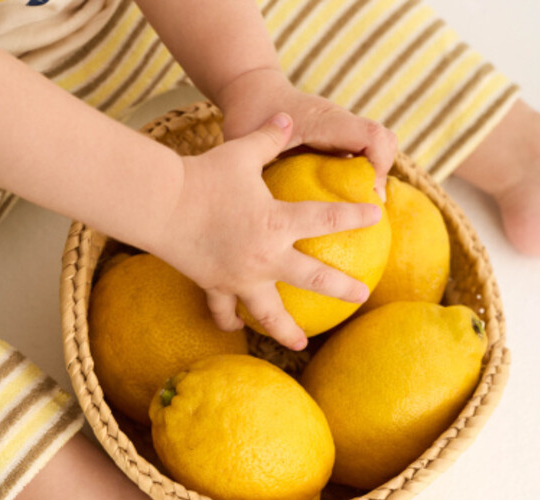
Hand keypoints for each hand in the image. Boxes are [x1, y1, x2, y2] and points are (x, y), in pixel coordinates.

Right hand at [153, 112, 381, 349]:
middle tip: (360, 297)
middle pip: (313, 279)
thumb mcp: (241, 152)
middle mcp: (265, 257)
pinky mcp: (215, 286)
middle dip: (341, 289)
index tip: (377, 216)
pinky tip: (237, 328)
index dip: (356, 217)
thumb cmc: (204, 175)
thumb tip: (286, 116)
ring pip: (270, 313)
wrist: (162, 205)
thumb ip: (269, 137)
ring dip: (287, 331)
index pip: (328, 220)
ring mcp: (240, 278)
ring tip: (301, 343)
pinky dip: (230, 321)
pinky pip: (224, 311)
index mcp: (277, 222)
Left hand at [217, 67, 397, 199]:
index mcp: (323, 121)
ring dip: (373, 178)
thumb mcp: (249, 140)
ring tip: (355, 209)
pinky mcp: (338, 138)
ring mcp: (341, 130)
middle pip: (385, 142)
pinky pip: (364, 155)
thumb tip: (261, 202)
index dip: (378, 167)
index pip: (371, 137)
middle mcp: (339, 122)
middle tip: (362, 206)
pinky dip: (362, 178)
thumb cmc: (249, 115)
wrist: (253, 89)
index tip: (364, 195)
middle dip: (381, 175)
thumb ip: (257, 164)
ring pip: (380, 148)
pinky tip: (344, 205)